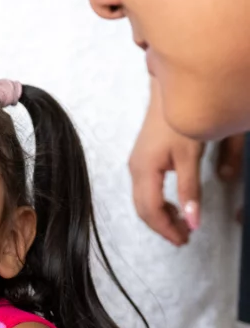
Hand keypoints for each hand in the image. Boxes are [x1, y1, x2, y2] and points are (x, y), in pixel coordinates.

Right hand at [129, 85, 205, 244]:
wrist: (169, 88)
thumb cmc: (179, 117)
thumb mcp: (191, 155)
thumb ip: (191, 189)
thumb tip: (192, 221)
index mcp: (144, 170)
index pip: (151, 210)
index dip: (167, 228)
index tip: (184, 239)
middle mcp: (135, 169)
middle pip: (143, 209)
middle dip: (162, 226)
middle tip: (184, 237)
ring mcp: (137, 164)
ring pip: (144, 201)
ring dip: (161, 216)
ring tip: (182, 223)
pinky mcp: (142, 159)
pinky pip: (146, 190)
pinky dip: (159, 203)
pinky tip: (175, 204)